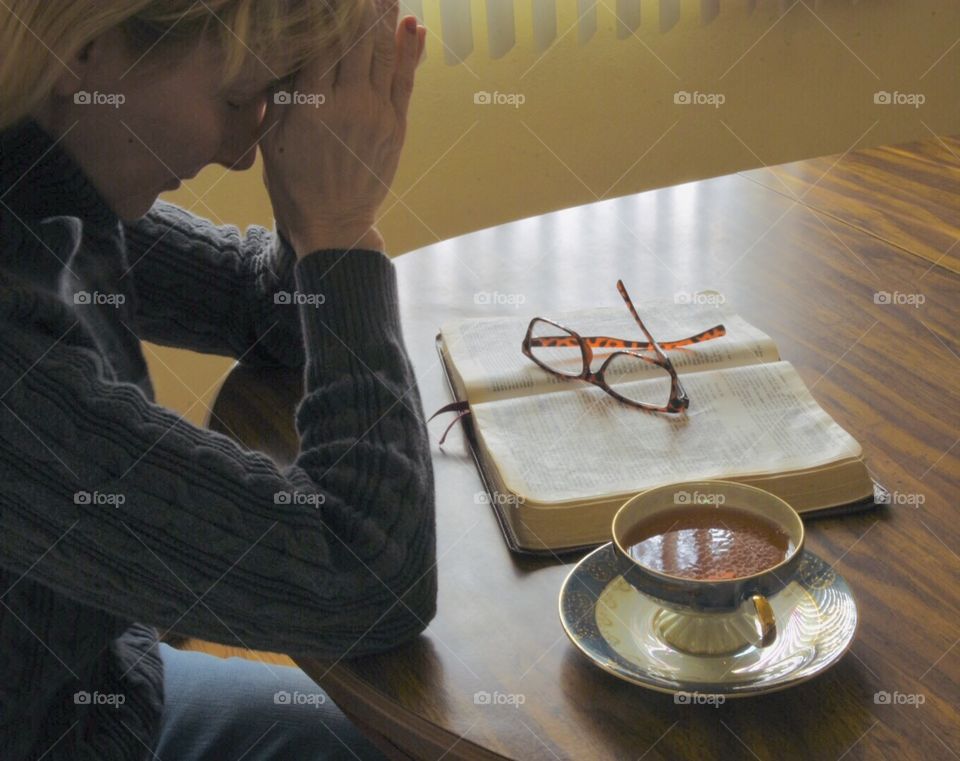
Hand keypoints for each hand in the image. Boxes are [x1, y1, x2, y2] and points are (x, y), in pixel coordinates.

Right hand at [259, 0, 425, 257]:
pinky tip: (412, 24)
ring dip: (385, 16)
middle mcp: (347, 104)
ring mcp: (376, 114)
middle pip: (355, 39)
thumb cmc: (294, 179)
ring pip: (383, 53)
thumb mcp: (272, 135)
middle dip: (358, 4)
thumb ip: (279, 89)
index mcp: (310, 103)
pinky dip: (409, 50)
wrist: (333, 222)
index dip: (325, 8)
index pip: (321, 39)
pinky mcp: (396, 127)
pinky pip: (405, 80)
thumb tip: (285, 44)